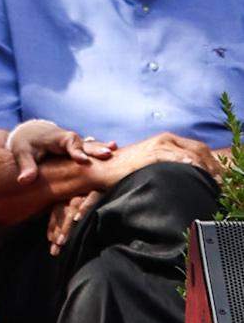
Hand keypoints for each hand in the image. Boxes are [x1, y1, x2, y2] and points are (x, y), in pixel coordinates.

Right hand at [86, 131, 217, 186]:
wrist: (103, 168)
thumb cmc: (125, 169)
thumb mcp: (150, 164)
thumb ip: (167, 165)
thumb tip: (186, 175)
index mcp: (166, 140)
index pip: (198, 148)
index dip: (211, 162)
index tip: (217, 177)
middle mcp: (165, 139)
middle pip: (200, 149)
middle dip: (213, 165)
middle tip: (219, 182)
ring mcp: (159, 145)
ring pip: (192, 153)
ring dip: (206, 168)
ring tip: (213, 182)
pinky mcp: (153, 154)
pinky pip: (178, 158)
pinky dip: (190, 164)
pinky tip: (197, 173)